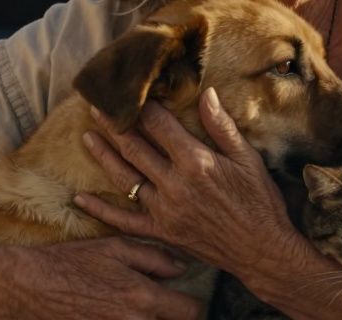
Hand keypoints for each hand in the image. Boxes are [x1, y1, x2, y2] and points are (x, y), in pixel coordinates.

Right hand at [13, 238, 201, 319]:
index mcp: (143, 298)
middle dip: (171, 317)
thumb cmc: (72, 263)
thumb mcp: (115, 249)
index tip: (185, 300)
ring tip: (138, 310)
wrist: (31, 287)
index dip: (193, 305)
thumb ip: (154, 257)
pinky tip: (119, 314)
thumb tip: (183, 267)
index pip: (191, 312)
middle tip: (162, 305)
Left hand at [75, 88, 305, 278]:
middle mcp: (174, 184)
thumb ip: (221, 126)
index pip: (160, 125)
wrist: (261, 250)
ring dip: (103, 155)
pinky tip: (80, 198)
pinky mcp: (160, 232)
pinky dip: (100, 210)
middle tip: (96, 105)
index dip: (144, 106)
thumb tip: (206, 93)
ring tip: (87, 136)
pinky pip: (123, 221)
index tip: (132, 91)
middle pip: (135, 147)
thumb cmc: (259, 201)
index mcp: (195, 162)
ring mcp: (164, 210)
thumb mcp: (247, 158)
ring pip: (124, 178)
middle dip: (114, 124)